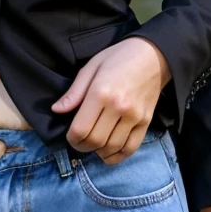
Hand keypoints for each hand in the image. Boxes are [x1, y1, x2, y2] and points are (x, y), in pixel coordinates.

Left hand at [52, 37, 170, 162]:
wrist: (153, 55)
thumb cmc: (119, 57)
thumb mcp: (92, 67)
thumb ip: (74, 91)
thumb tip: (57, 110)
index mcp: (101, 93)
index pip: (80, 129)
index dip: (71, 138)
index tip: (70, 135)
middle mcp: (119, 107)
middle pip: (95, 141)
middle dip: (82, 147)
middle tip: (80, 142)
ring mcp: (134, 116)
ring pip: (112, 148)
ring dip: (99, 152)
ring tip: (94, 145)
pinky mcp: (146, 121)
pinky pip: (131, 148)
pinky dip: (118, 156)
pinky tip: (109, 153)